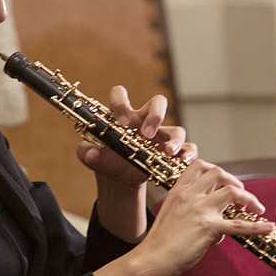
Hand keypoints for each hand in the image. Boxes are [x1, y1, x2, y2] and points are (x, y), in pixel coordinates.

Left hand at [76, 85, 196, 188]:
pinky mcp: (174, 153)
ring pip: (177, 130)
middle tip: (146, 134)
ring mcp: (163, 136)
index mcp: (124, 115)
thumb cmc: (107, 160)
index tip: (119, 120)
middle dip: (155, 116)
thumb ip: (87, 153)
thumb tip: (88, 152)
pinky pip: (188, 149)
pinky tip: (181, 162)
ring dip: (174, 140)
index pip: (120, 95)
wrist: (120, 179)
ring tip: (167, 152)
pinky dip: (187, 155)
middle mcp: (145, 121)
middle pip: (158, 103)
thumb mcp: (93, 158)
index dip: (120, 101)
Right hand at [133, 160, 274, 275]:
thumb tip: (217, 226)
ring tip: (257, 208)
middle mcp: (190, 195)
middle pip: (218, 174)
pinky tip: (268, 227)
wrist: (153, 256)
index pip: (199, 166)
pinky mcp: (209, 227)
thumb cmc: (161, 241)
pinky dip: (256, 227)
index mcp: (179, 190)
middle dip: (235, 181)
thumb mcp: (173, 216)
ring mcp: (200, 209)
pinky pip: (238, 225)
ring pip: (232, 192)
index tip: (223, 181)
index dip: (215, 171)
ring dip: (249, 199)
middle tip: (242, 194)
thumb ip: (193, 212)